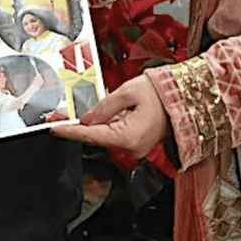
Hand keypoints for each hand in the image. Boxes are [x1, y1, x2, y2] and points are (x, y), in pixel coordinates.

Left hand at [49, 74, 168, 156]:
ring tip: (83, 113)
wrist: (186, 96)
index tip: (53, 128)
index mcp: (128, 137)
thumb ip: (104, 107)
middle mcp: (132, 148)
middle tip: (61, 117)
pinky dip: (107, 126)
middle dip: (80, 127)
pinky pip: (117, 135)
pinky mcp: (139, 143)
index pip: (91, 135)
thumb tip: (86, 119)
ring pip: (106, 136)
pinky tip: (102, 115)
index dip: (69, 131)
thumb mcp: (128, 92)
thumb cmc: (162, 92)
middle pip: (97, 138)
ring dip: (94, 125)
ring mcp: (136, 148)